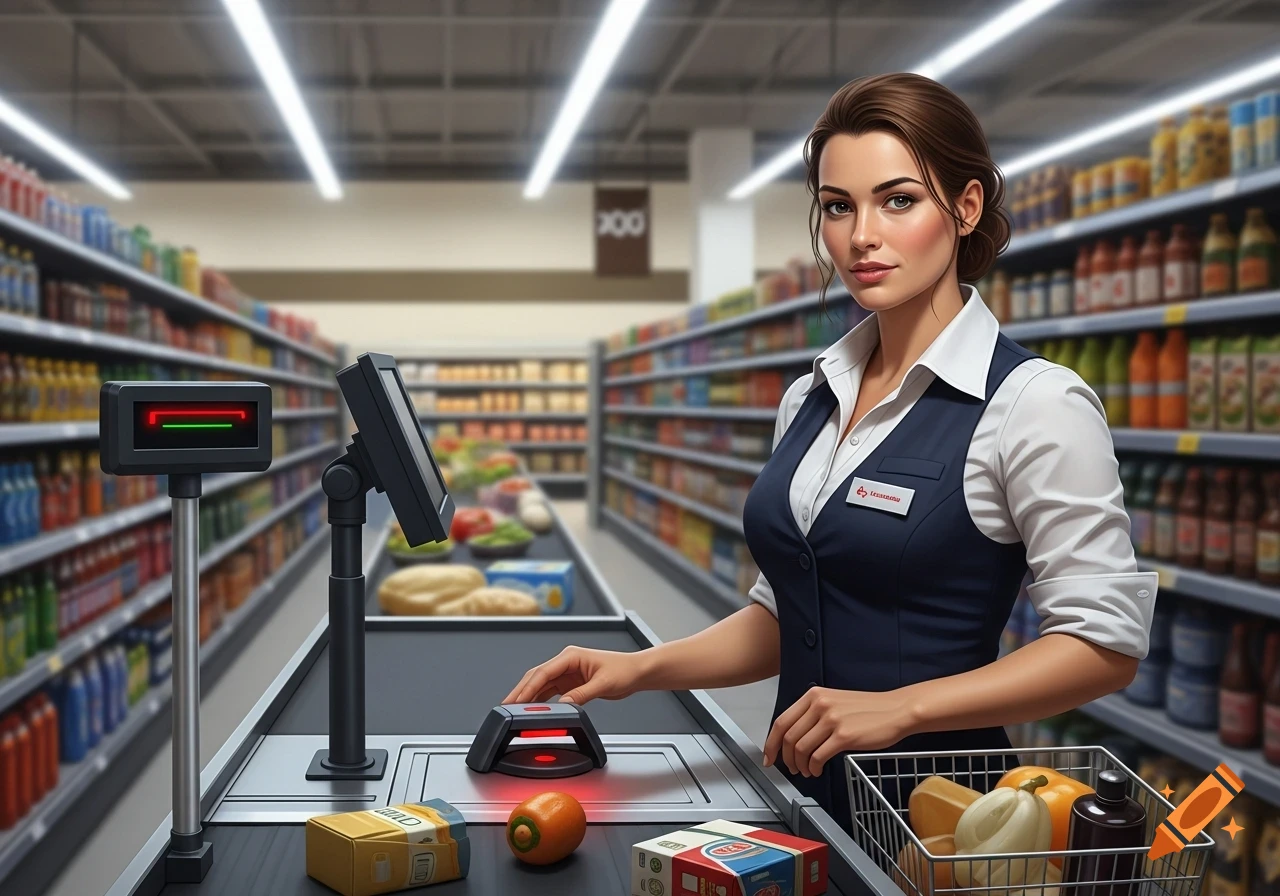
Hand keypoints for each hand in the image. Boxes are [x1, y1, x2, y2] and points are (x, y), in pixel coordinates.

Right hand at [503, 646, 650, 705]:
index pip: (543, 672)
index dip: (527, 687)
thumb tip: (564, 704)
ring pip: (541, 684)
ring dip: (528, 696)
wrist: (636, 672)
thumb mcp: (603, 684)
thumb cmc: (624, 670)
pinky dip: (540, 700)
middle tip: (506, 706)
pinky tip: (532, 709)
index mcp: (571, 656)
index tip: (516, 699)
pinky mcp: (570, 683)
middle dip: (521, 691)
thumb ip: (582, 695)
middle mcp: (566, 662)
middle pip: (537, 677)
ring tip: (514, 710)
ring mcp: (567, 672)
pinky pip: (550, 691)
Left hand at [763, 686, 913, 777]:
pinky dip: (813, 768)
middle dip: (786, 758)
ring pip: (801, 749)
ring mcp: (832, 720)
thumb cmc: (868, 709)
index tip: (769, 756)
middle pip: (789, 737)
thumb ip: (813, 713)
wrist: (895, 710)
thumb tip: (794, 736)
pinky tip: (817, 770)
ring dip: (800, 765)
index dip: (771, 743)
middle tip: (791, 768)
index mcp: (814, 695)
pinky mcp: (844, 736)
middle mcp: (820, 705)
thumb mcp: (835, 702)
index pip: (782, 721)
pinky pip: (817, 757)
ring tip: (807, 771)